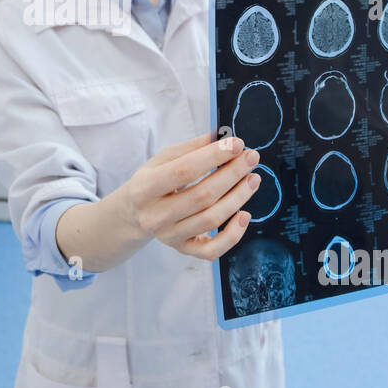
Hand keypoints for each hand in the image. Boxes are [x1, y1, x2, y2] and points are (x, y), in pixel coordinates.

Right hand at [106, 132, 260, 260]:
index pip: (184, 170)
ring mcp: (169, 235)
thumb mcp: (162, 159)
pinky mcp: (182, 249)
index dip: (214, 156)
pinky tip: (244, 215)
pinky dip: (233, 235)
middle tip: (251, 158)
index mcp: (145, 188)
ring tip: (253, 179)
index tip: (237, 144)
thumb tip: (223, 137)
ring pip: (211, 219)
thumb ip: (192, 148)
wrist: (134, 213)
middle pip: (202, 196)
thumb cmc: (152, 180)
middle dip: (232, 174)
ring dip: (238, 197)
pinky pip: (212, 250)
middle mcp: (155, 215)